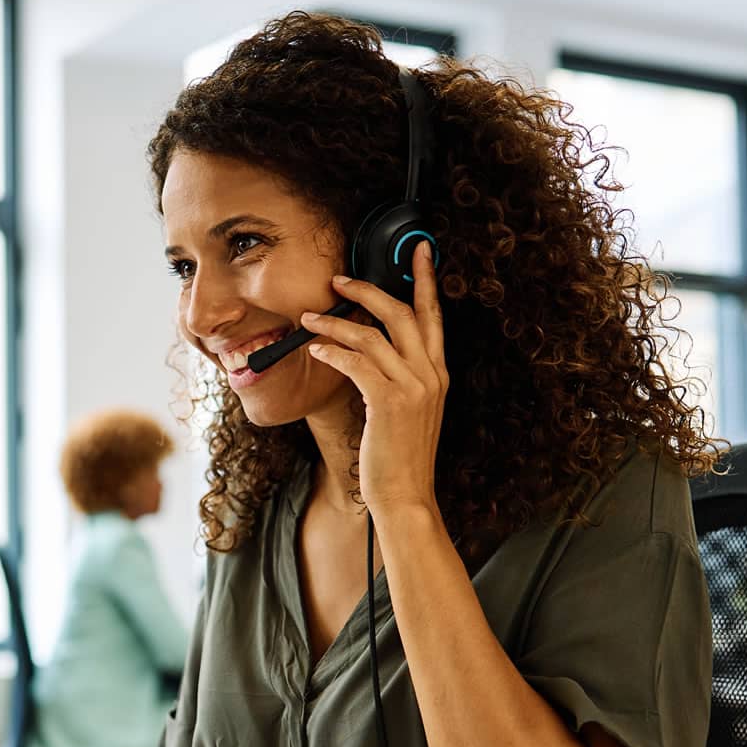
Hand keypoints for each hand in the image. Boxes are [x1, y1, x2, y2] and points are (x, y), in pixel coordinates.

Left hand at [301, 240, 448, 518]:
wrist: (406, 495)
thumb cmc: (399, 455)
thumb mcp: (408, 410)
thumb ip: (398, 377)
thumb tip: (365, 349)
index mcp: (437, 373)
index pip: (433, 315)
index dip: (426, 280)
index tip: (421, 251)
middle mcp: (430, 374)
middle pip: (402, 313)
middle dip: (368, 290)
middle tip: (338, 279)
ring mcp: (413, 387)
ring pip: (372, 335)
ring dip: (335, 322)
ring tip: (309, 318)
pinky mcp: (388, 403)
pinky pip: (356, 363)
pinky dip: (332, 350)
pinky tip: (316, 349)